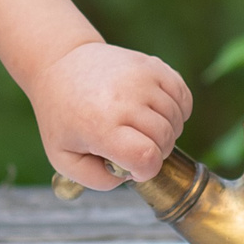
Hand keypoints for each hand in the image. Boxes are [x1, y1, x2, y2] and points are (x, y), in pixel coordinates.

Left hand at [26, 40, 191, 189]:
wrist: (60, 65)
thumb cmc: (62, 115)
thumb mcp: (64, 158)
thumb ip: (97, 179)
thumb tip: (129, 175)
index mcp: (101, 125)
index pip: (147, 157)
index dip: (145, 171)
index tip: (131, 167)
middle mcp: (124, 99)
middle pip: (165, 139)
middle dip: (155, 152)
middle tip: (133, 147)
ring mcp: (141, 78)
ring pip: (176, 119)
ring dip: (166, 131)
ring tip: (140, 128)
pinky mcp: (152, 65)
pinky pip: (183, 96)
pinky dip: (177, 110)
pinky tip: (156, 112)